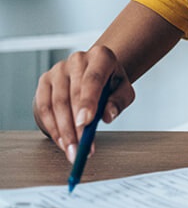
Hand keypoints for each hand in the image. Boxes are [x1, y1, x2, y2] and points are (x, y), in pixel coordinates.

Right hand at [33, 45, 133, 162]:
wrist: (96, 73)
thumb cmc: (111, 83)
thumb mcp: (123, 90)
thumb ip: (119, 101)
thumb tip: (107, 115)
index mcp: (101, 57)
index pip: (93, 79)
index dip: (88, 102)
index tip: (86, 123)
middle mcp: (77, 59)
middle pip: (73, 95)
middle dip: (76, 126)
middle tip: (81, 148)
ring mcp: (58, 69)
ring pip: (56, 103)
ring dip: (63, 131)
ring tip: (73, 150)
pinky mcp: (45, 80)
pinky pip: (43, 107)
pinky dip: (51, 127)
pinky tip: (61, 141)